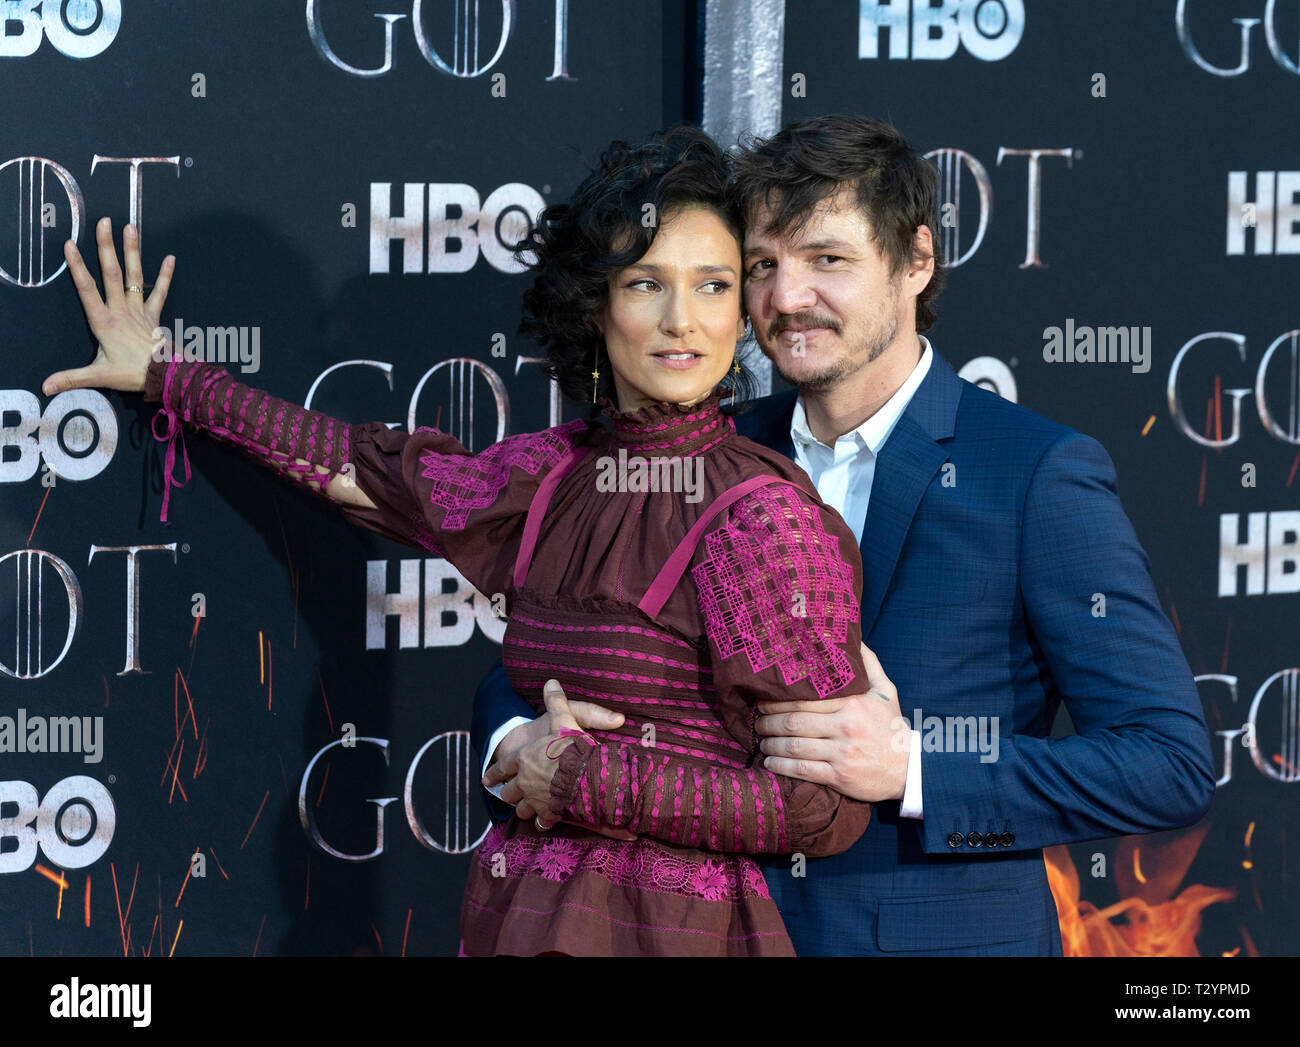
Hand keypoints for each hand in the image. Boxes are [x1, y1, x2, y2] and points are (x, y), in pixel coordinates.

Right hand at [44, 217, 175, 395]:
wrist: (165, 376)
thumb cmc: (131, 374)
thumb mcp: (99, 375)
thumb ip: (72, 378)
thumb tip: (45, 386)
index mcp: (104, 321)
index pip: (86, 289)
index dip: (77, 267)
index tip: (70, 245)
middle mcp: (121, 310)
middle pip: (112, 273)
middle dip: (106, 247)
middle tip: (104, 222)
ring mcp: (139, 310)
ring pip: (135, 276)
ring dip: (132, 251)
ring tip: (130, 227)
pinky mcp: (153, 315)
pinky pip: (161, 292)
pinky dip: (166, 275)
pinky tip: (171, 257)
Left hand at [483, 680, 635, 839]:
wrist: (583, 775)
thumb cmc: (571, 747)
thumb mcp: (564, 718)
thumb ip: (556, 701)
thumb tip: (551, 681)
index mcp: (524, 758)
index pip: (503, 767)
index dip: (495, 773)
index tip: (487, 779)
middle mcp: (524, 781)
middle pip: (509, 792)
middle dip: (509, 793)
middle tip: (510, 794)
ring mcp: (534, 799)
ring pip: (521, 809)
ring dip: (523, 808)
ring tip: (527, 809)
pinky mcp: (548, 813)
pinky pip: (540, 821)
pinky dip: (541, 822)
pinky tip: (545, 821)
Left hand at [754, 642, 910, 802]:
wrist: (910, 769)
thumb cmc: (892, 727)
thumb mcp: (885, 692)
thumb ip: (869, 664)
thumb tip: (854, 638)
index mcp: (853, 703)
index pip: (806, 698)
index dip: (778, 700)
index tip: (763, 699)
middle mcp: (846, 727)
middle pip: (794, 722)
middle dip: (768, 721)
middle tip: (756, 719)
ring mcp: (842, 753)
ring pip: (794, 746)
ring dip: (770, 743)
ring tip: (760, 739)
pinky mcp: (839, 777)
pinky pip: (802, 771)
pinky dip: (780, 766)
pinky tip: (769, 761)